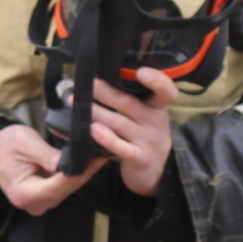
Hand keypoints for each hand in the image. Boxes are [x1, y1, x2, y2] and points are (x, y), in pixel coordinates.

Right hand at [0, 123, 104, 215]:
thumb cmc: (4, 145)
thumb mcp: (24, 143)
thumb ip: (47, 155)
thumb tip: (69, 163)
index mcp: (25, 193)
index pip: (59, 185)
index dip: (81, 172)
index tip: (97, 159)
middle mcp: (33, 204)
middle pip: (66, 190)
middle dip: (86, 172)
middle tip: (104, 154)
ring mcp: (39, 203)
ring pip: (67, 190)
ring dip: (82, 174)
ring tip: (97, 156)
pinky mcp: (43, 198)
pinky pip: (63, 188)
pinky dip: (74, 175)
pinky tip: (86, 162)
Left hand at [88, 69, 178, 196]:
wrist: (157, 169)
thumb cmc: (145, 133)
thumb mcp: (149, 113)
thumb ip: (133, 97)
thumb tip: (102, 75)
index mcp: (157, 106)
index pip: (165, 91)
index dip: (156, 81)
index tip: (141, 72)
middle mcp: (154, 121)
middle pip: (129, 103)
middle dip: (105, 92)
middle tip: (86, 83)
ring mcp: (146, 140)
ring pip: (118, 123)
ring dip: (96, 112)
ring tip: (76, 103)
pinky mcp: (138, 158)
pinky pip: (120, 147)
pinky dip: (106, 138)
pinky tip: (92, 129)